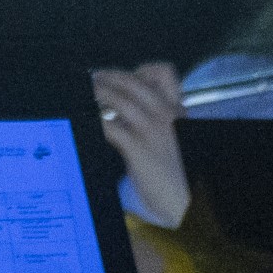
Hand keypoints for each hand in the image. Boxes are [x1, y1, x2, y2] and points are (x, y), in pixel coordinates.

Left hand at [92, 61, 188, 228]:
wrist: (189, 202)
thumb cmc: (180, 176)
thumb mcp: (175, 140)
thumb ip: (157, 123)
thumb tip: (123, 111)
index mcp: (177, 111)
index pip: (163, 73)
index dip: (137, 69)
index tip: (117, 75)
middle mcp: (167, 115)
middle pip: (131, 81)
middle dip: (106, 77)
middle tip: (90, 81)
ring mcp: (153, 130)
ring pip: (118, 99)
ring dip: (96, 95)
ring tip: (83, 98)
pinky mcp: (139, 149)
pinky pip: (109, 125)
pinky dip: (93, 120)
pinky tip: (86, 122)